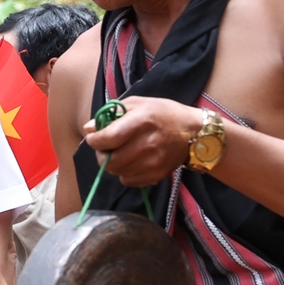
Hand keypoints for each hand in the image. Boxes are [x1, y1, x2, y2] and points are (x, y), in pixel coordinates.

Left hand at [83, 96, 202, 187]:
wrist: (194, 132)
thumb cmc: (162, 113)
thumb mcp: (137, 104)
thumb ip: (110, 114)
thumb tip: (89, 128)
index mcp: (141, 121)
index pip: (108, 138)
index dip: (95, 141)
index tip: (94, 138)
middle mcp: (148, 143)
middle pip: (110, 160)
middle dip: (101, 154)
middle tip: (106, 148)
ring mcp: (153, 162)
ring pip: (117, 172)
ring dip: (113, 164)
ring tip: (120, 153)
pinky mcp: (157, 175)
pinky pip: (128, 181)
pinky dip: (125, 173)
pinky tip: (132, 162)